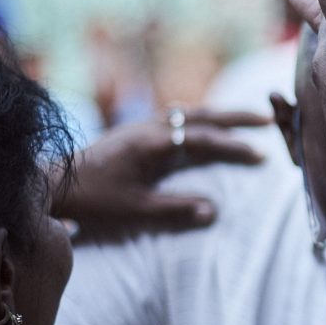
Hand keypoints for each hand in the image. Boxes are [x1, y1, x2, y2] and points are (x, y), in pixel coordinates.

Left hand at [54, 110, 268, 233]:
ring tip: (249, 117)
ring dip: (222, 114)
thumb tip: (214, 211)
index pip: (203, 140)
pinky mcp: (138, 131)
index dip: (234, 147)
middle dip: (238, 117)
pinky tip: (207, 122)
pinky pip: (177, 116)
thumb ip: (176, 209)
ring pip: (191, 112)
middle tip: (270, 119)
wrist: (55, 183)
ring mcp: (143, 125)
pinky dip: (200, 118)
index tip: (261, 155)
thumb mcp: (136, 210)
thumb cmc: (94, 199)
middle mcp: (149, 127)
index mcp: (152, 144)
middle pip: (203, 116)